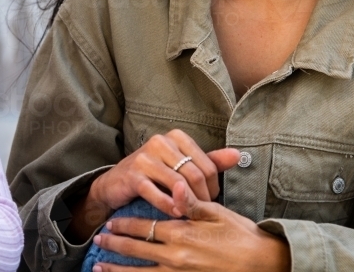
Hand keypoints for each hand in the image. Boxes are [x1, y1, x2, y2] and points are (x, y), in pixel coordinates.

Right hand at [90, 130, 239, 216]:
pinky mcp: (133, 175)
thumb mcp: (182, 165)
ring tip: (191, 215)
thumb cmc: (153, 175)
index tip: (210, 200)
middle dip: (202, 197)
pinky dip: (169, 206)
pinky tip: (174, 213)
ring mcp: (145, 157)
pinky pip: (157, 193)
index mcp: (176, 137)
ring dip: (188, 203)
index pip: (207, 164)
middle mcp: (161, 142)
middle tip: (202, 212)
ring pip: (178, 184)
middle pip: (195, 174)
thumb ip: (209, 160)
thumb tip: (238, 154)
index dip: (213, 186)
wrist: (115, 185)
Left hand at [90, 183, 290, 271]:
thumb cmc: (240, 235)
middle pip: (136, 251)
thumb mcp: (216, 213)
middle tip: (98, 240)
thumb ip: (189, 201)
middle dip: (115, 245)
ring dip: (117, 271)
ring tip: (99, 268)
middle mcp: (175, 258)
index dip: (126, 224)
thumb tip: (172, 184)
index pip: (145, 227)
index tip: (111, 221)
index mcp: (181, 234)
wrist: (261, 263)